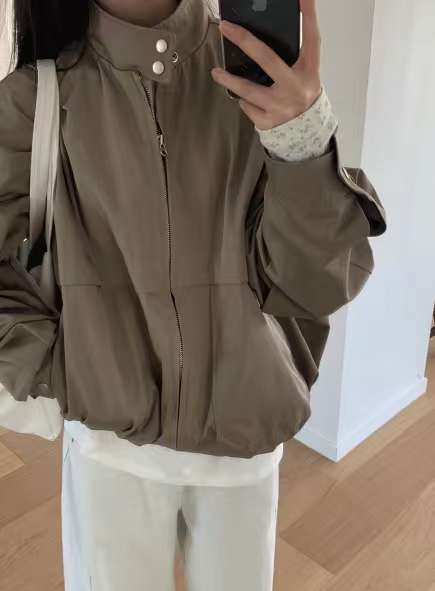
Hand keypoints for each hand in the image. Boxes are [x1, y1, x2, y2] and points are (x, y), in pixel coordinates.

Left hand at [211, 0, 321, 130]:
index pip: (311, 38)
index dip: (308, 15)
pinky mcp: (269, 121)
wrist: (305, 130)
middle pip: (268, 59)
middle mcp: (296, 87)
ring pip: (248, 90)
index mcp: (309, 71)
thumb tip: (257, 40)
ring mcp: (281, 107)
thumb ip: (289, 58)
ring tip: (216, 72)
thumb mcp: (303, 74)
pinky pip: (248, 107)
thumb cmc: (299, 93)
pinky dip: (245, 101)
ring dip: (229, 80)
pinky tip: (247, 100)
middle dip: (245, 41)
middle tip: (226, 27)